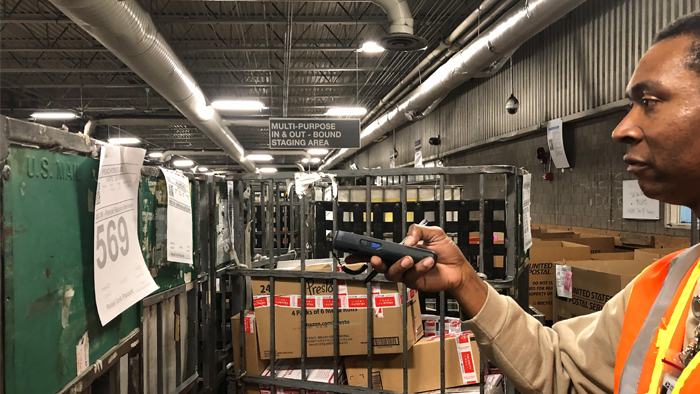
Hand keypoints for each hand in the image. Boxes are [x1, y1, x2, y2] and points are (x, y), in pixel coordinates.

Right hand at [344, 225, 487, 317]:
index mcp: (401, 250)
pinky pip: (411, 277)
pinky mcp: (415, 282)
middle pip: (381, 266)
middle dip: (376, 263)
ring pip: (393, 273)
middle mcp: (401, 263)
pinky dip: (420, 268)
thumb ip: (417, 230)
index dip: (364, 254)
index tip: (352, 254)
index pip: (379, 252)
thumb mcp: (433, 233)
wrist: (459, 268)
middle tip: (377, 259)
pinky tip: (429, 262)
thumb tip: (406, 240)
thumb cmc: (446, 252)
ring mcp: (407, 274)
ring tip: (410, 259)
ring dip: (399, 265)